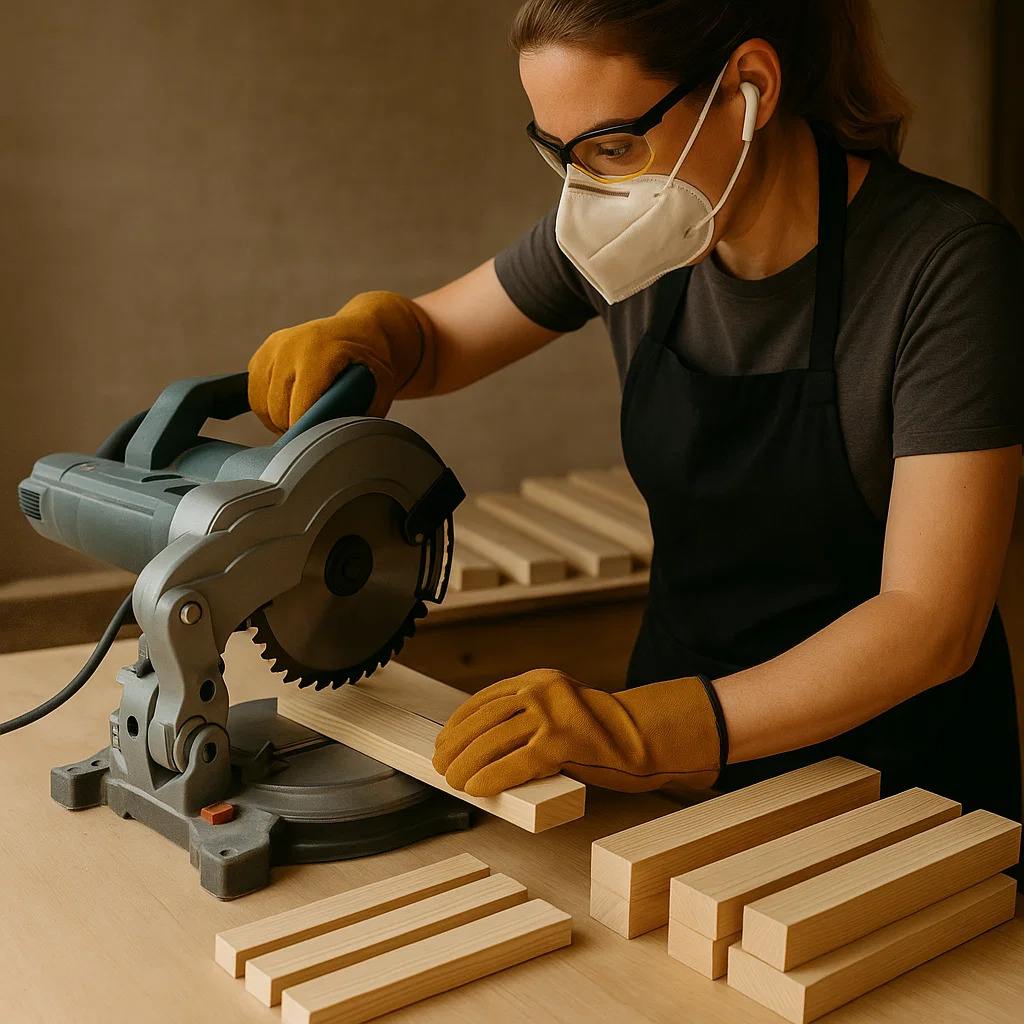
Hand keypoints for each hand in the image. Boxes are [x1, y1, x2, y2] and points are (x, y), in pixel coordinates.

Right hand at [247, 290, 436, 431]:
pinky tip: (287, 410)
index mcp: (319, 352)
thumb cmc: (371, 358)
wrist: (358, 328)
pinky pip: (254, 392)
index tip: (316, 443)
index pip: (299, 405)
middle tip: (310, 436)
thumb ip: (370, 409)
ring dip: (276, 420)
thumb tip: (347, 439)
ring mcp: (273, 347)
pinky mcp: (263, 352)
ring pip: (261, 403)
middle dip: (292, 429)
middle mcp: (290, 345)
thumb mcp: (383, 381)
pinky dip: (266, 408)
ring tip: (299, 424)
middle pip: (277, 408)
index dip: (305, 431)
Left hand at [431, 668, 726, 796]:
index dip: (459, 723)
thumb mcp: (559, 711)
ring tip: (452, 780)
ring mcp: (553, 714)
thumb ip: (527, 718)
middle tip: (440, 766)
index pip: (485, 699)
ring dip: (466, 764)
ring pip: (494, 740)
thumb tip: (479, 747)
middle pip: (485, 719)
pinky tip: (476, 788)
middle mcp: (543, 690)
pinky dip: (491, 776)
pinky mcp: (563, 743)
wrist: (644, 740)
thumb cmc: (600, 736)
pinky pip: (516, 762)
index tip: (443, 742)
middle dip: (456, 745)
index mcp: (539, 679)